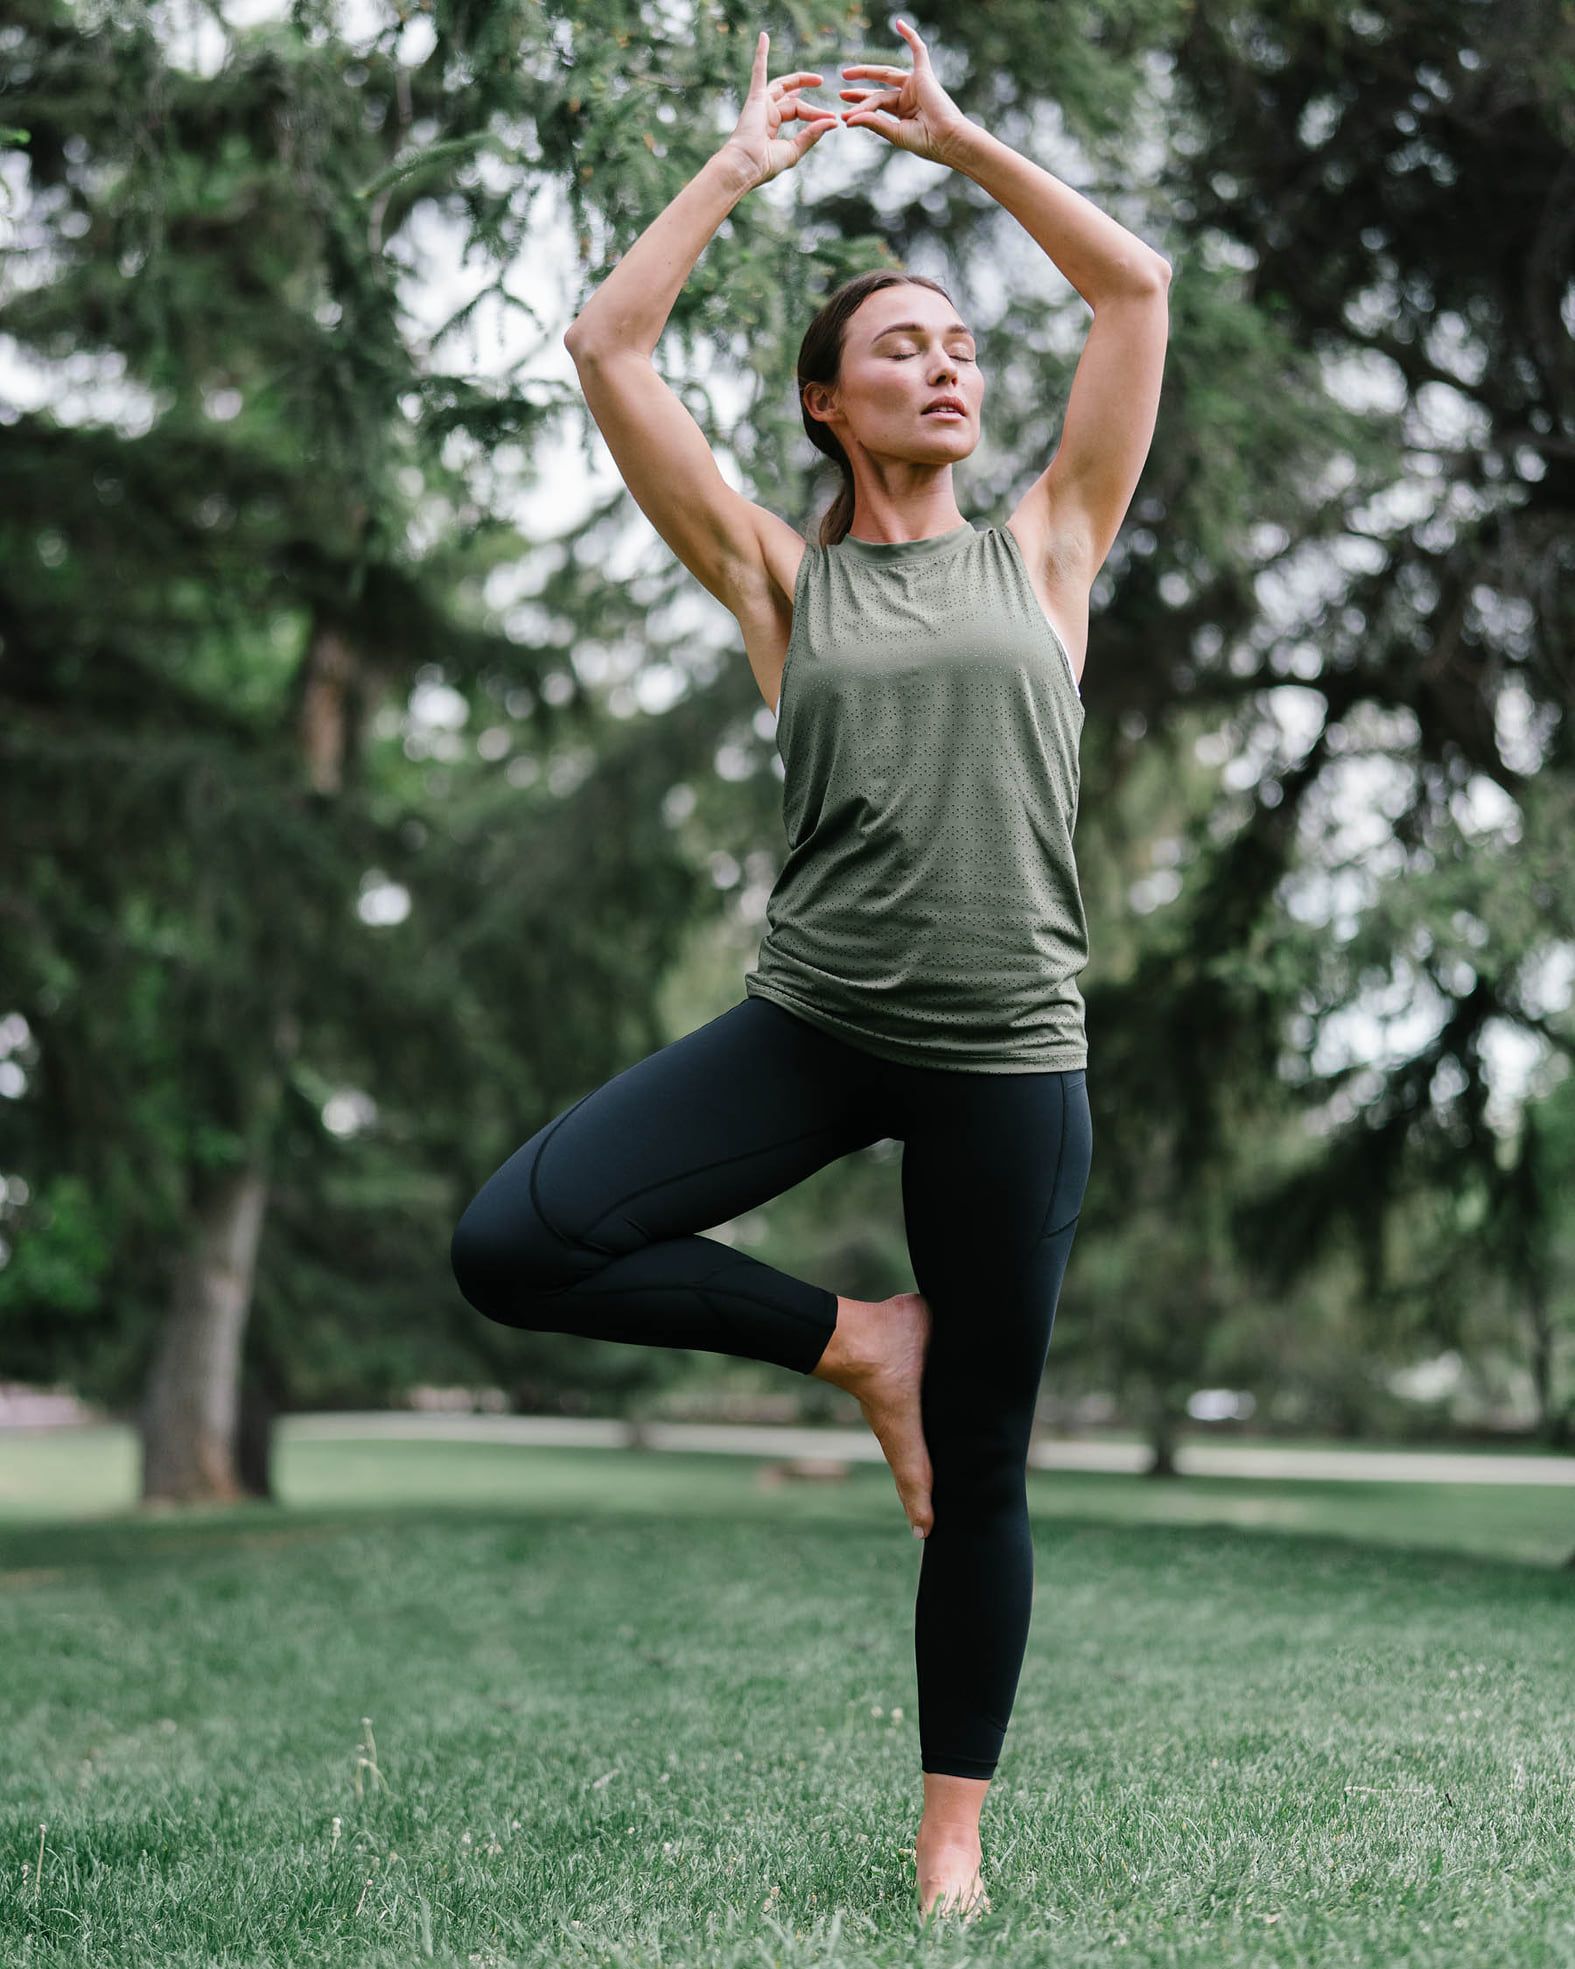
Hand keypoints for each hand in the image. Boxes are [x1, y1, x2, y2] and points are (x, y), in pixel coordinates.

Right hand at [720, 30, 838, 189]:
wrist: (745, 165)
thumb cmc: (764, 164)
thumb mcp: (793, 150)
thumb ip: (811, 135)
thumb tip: (832, 122)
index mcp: (772, 127)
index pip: (798, 112)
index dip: (815, 114)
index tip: (832, 119)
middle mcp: (765, 114)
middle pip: (791, 99)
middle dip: (806, 92)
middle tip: (821, 82)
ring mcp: (760, 104)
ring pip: (780, 85)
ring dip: (797, 77)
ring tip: (814, 75)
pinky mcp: (755, 98)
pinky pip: (758, 71)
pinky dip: (761, 54)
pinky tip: (763, 37)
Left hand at [837, 18, 973, 165]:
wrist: (948, 139)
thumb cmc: (926, 142)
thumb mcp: (895, 133)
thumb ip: (874, 123)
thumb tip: (848, 118)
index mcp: (903, 113)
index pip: (877, 106)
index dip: (860, 108)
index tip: (844, 116)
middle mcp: (908, 97)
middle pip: (879, 90)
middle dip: (859, 90)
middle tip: (841, 91)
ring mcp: (916, 84)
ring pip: (886, 75)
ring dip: (866, 72)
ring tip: (846, 73)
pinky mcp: (924, 74)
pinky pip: (918, 50)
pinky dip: (910, 35)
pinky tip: (898, 23)